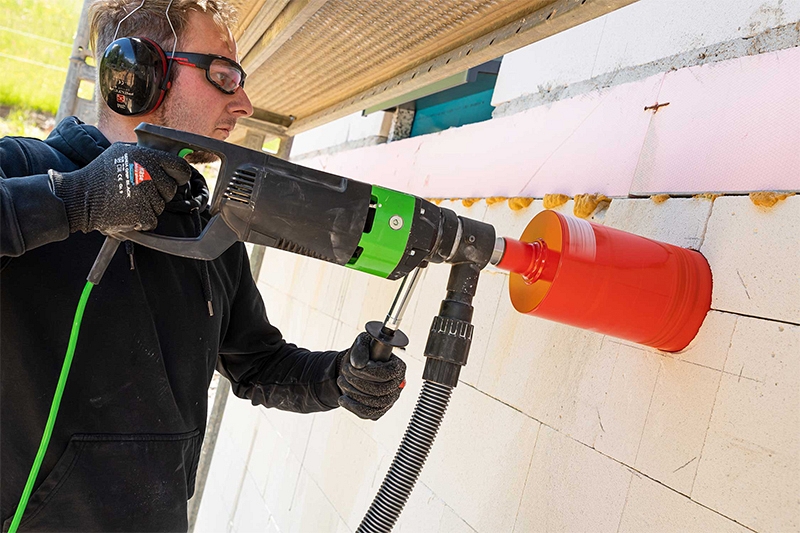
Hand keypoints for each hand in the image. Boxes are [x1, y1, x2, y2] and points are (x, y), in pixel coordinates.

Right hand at [50, 143, 191, 233]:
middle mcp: (147, 174)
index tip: (177, 179)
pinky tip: (127, 211)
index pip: (180, 167)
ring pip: (161, 206)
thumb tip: (169, 157)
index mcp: (146, 157)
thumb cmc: (100, 175)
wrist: (79, 196)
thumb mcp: (122, 151)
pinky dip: (142, 220)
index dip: (180, 175)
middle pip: (171, 189)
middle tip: (139, 191)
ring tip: (128, 199)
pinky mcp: (141, 214)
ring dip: (148, 206)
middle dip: (160, 193)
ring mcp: (145, 195)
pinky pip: (152, 220)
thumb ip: (146, 154)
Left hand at [337, 332, 406, 419]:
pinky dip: (353, 406)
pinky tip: (343, 398)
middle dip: (358, 381)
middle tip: (344, 372)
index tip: (354, 366)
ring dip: (354, 392)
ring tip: (341, 381)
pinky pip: (367, 414)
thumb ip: (360, 349)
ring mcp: (389, 400)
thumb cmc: (362, 354)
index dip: (369, 372)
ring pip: (374, 403)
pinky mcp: (379, 411)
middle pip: (381, 390)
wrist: (353, 368)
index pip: (388, 374)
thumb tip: (359, 365)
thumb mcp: (361, 343)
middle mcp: (397, 385)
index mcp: (398, 367)